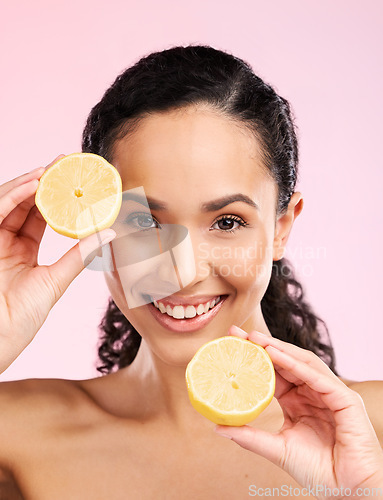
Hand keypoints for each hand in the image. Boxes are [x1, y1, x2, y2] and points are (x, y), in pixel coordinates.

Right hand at [0, 155, 115, 373]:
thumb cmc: (20, 319)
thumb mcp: (53, 282)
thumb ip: (77, 257)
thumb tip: (107, 234)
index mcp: (22, 250)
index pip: (40, 215)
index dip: (58, 197)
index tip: (78, 182)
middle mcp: (5, 240)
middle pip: (25, 202)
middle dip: (46, 182)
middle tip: (68, 164)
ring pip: (9, 201)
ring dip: (31, 182)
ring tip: (55, 168)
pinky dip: (13, 194)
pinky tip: (34, 183)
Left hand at [215, 326, 382, 498]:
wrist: (348, 491)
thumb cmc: (317, 471)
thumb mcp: (277, 449)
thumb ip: (250, 437)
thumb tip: (217, 427)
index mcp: (297, 400)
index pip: (274, 372)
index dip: (254, 357)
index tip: (232, 344)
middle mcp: (312, 392)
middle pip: (286, 361)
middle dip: (263, 345)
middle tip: (238, 333)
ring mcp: (329, 393)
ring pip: (302, 363)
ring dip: (278, 348)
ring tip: (255, 338)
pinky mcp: (344, 399)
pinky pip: (317, 377)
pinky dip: (295, 364)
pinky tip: (275, 355)